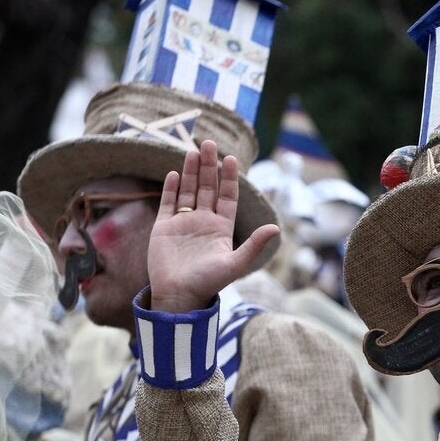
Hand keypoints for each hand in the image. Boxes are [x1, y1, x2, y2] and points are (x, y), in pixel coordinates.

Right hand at [148, 140, 278, 311]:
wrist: (179, 296)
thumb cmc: (208, 283)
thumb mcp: (234, 263)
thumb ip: (253, 245)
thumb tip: (276, 228)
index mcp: (221, 228)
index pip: (227, 196)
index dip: (228, 178)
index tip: (230, 159)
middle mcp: (203, 222)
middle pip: (207, 188)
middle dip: (208, 166)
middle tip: (208, 144)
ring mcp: (183, 224)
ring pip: (188, 191)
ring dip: (190, 172)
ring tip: (193, 151)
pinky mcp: (163, 228)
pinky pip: (168, 203)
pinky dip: (171, 189)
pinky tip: (174, 174)